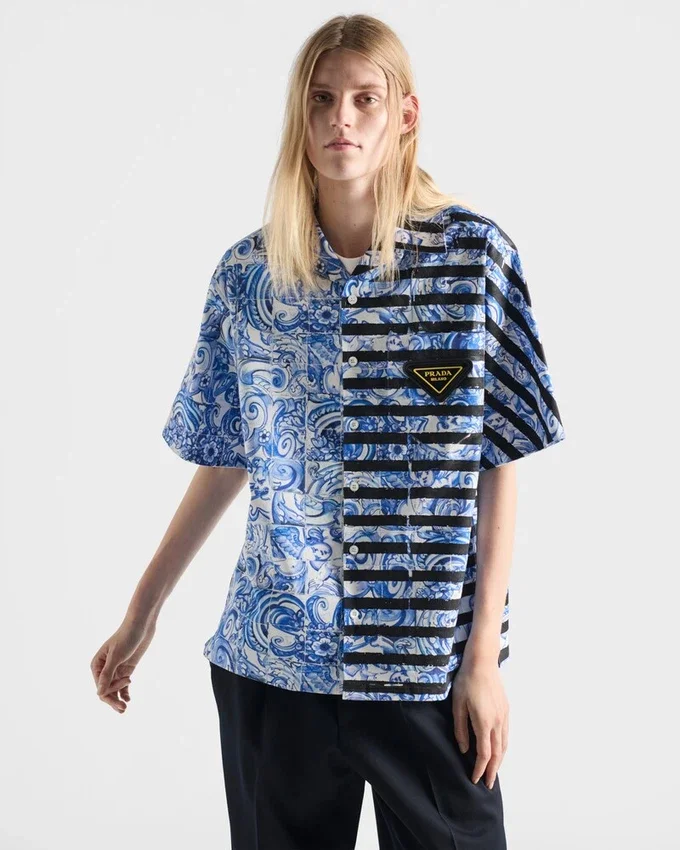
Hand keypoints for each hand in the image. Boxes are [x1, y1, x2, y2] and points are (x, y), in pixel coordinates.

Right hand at [90, 616, 155, 712]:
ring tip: (124, 709)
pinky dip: (124, 693)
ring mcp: (116, 669)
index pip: (100, 686)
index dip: (110, 690)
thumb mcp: (116, 656)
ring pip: (114, 690)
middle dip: (113, 700)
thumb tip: (99, 693)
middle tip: (123, 709)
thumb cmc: (127, 636)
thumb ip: (108, 674)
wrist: (141, 625)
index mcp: (97, 665)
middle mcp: (104, 669)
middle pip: (106, 690)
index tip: (127, 680)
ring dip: (118, 699)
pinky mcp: (126, 669)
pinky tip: (128, 699)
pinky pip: (123, 685)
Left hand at [451, 655, 508, 789]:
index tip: (474, 780)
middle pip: (497, 753)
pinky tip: (499, 750)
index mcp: (484, 722)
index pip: (484, 754)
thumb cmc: (467, 681)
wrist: (483, 662)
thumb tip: (464, 749)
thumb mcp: (457, 704)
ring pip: (504, 745)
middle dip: (492, 770)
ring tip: (493, 771)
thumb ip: (460, 729)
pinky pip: (506, 734)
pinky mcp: (506, 709)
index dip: (479, 769)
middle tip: (488, 784)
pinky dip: (503, 747)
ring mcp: (504, 716)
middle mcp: (497, 722)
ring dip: (499, 761)